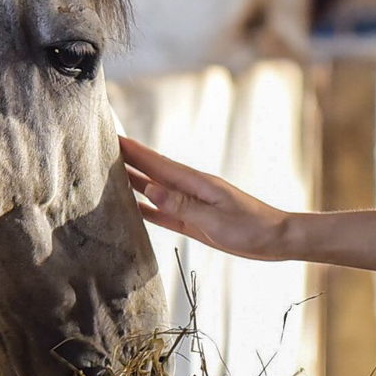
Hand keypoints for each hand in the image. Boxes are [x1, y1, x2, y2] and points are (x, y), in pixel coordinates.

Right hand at [120, 136, 294, 260]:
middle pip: (151, 172)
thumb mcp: (215, 218)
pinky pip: (163, 213)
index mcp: (195, 182)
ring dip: (133, 182)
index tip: (111, 135)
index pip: (156, 163)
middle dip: (127, 160)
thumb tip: (149, 189)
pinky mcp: (193, 222)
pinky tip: (132, 207)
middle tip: (100, 149)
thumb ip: (181, 205)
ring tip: (107, 174)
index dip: (133, 150)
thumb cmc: (251, 227)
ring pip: (154, 191)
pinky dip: (146, 209)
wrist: (276, 239)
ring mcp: (190, 205)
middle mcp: (189, 190)